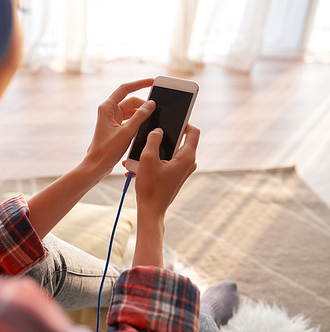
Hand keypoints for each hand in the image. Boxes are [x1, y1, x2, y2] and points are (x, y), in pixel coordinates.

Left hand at [85, 78, 155, 175]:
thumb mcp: (127, 132)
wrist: (96, 166)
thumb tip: (151, 104)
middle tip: (157, 109)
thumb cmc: (106, 151)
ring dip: (142, 115)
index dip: (140, 83)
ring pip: (132, 112)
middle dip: (144, 104)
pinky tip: (146, 127)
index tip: (153, 82)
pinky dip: (138, 122)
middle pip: (131, 101)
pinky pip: (130, 121)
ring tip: (153, 119)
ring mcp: (112, 120)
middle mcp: (109, 111)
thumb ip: (140, 117)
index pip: (125, 89)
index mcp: (107, 108)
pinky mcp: (116, 129)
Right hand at [131, 124, 199, 267]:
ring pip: (171, 151)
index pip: (193, 131)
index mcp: (186, 157)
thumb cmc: (150, 188)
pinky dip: (154, 161)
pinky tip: (137, 165)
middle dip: (164, 137)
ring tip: (139, 153)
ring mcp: (182, 170)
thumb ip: (153, 140)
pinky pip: (166, 161)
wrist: (150, 212)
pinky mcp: (175, 176)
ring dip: (155, 150)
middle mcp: (188, 163)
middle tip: (150, 134)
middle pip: (181, 140)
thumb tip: (158, 130)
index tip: (170, 119)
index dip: (183, 122)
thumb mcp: (147, 159)